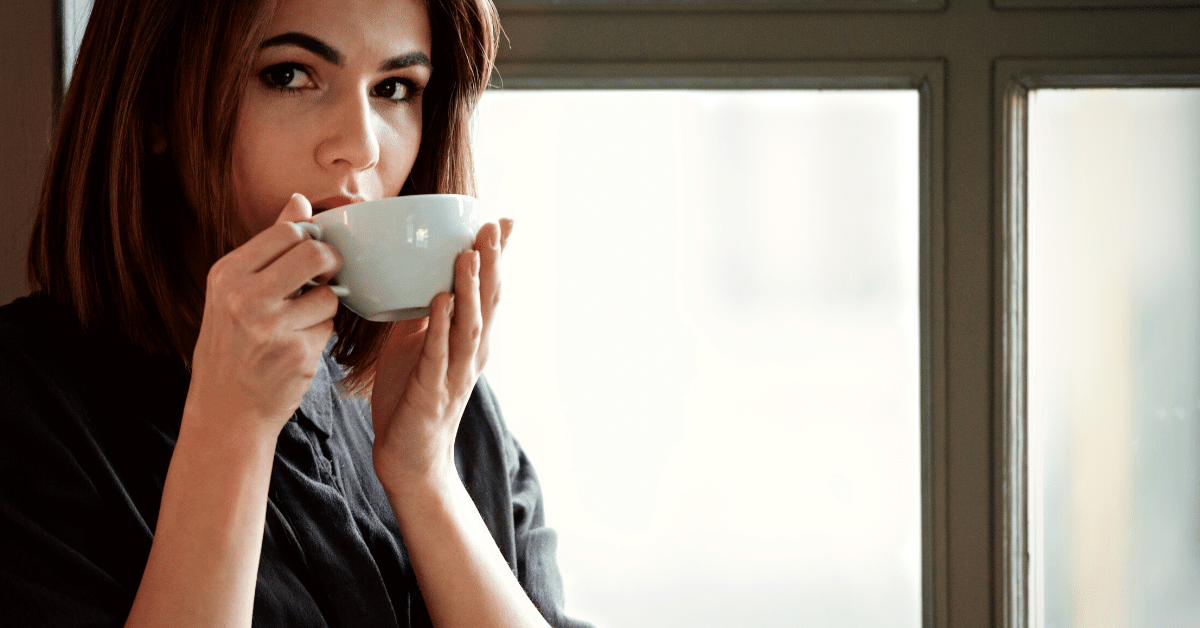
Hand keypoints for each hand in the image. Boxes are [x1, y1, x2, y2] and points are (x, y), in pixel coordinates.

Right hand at [185, 193, 343, 435]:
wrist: (225, 411)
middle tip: (326, 277)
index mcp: (227, 274)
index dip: (310, 239)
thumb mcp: (234, 292)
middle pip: (315, 254)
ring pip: (329, 294)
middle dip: (330, 263)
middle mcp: (244, 298)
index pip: (287, 232)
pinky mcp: (297, 353)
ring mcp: (272, 327)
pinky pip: (329, 327)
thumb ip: (269, 246)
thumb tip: (299, 200)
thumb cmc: (232, 346)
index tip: (311, 254)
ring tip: (300, 323)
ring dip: (325, 307)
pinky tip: (297, 348)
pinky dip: (321, 335)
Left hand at [370, 219, 512, 488]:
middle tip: (493, 225)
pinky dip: (441, 326)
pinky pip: (438, 354)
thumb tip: (421, 281)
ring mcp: (455, 373)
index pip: (488, 292)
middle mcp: (470, 354)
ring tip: (469, 254)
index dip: (497, 258)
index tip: (503, 221)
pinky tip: (440, 301)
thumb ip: (423, 317)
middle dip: (492, 263)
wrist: (409, 461)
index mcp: (469, 342)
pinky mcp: (433, 391)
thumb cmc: (411, 403)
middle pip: (487, 302)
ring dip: (470, 289)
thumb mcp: (415, 349)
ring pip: (468, 324)